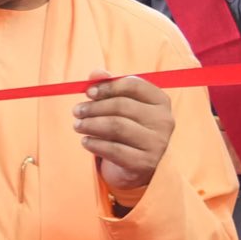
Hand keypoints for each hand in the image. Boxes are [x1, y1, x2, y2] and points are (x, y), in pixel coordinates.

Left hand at [73, 70, 173, 197]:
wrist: (138, 166)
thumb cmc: (128, 128)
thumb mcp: (121, 106)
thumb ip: (109, 86)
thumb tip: (95, 73)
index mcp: (160, 101)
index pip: (134, 85)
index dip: (108, 86)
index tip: (88, 92)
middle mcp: (164, 121)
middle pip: (122, 106)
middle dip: (94, 107)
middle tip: (76, 111)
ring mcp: (157, 143)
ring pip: (116, 127)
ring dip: (91, 124)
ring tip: (77, 125)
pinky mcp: (145, 163)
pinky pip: (113, 150)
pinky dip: (95, 144)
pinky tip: (85, 141)